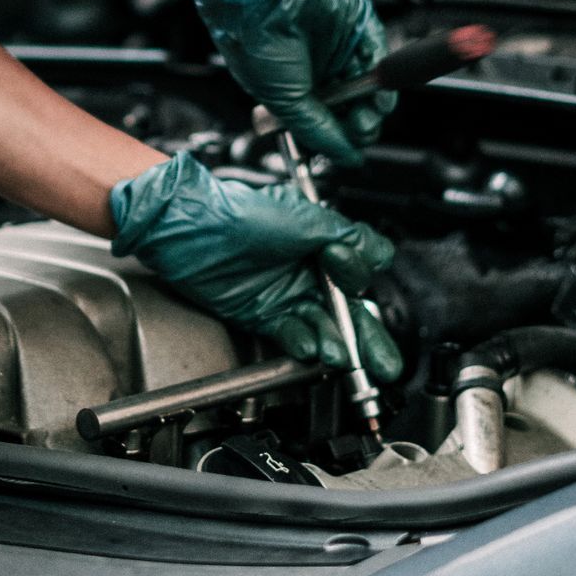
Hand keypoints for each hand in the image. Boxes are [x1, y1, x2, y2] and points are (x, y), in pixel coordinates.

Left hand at [109, 153, 401, 378]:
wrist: (191, 229)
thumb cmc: (241, 212)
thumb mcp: (303, 217)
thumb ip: (345, 236)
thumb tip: (379, 252)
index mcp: (321, 242)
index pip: (357, 270)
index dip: (357, 279)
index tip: (350, 280)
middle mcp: (307, 269)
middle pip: (347, 310)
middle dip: (367, 338)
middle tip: (384, 363)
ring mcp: (285, 293)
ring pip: (322, 327)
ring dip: (335, 344)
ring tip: (342, 357)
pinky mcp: (263, 315)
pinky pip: (291, 335)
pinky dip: (302, 343)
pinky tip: (310, 348)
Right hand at [176, 0, 386, 165]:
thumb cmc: (258, 45)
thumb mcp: (287, 102)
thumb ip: (319, 132)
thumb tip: (347, 158)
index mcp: (297, 87)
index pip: (329, 120)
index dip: (340, 135)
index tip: (346, 146)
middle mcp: (320, 68)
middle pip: (354, 106)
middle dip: (360, 123)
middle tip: (357, 127)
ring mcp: (341, 47)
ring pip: (371, 86)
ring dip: (374, 105)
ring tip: (366, 113)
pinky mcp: (359, 25)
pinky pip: (379, 54)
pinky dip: (382, 76)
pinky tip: (378, 92)